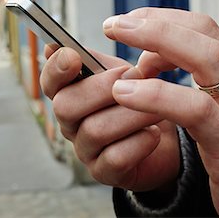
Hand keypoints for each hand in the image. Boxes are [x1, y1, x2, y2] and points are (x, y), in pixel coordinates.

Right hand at [39, 45, 180, 191]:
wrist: (168, 137)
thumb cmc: (139, 99)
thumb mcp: (120, 73)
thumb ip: (94, 60)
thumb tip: (54, 46)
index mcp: (72, 95)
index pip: (50, 83)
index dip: (55, 70)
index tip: (72, 56)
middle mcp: (72, 124)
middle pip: (65, 106)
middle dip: (102, 88)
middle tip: (136, 75)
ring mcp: (86, 150)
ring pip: (95, 130)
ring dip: (131, 114)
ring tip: (158, 106)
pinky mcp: (105, 172)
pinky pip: (116, 158)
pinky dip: (139, 142)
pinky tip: (154, 134)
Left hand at [103, 7, 218, 216]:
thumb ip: (194, 84)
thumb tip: (152, 61)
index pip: (203, 29)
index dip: (164, 19)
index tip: (130, 23)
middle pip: (204, 32)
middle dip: (156, 21)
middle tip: (115, 23)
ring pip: (206, 58)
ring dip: (156, 42)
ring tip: (116, 42)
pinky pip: (195, 109)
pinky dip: (157, 96)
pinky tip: (125, 93)